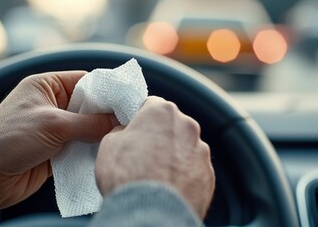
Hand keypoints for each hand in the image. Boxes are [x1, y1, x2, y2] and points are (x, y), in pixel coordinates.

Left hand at [0, 71, 117, 209]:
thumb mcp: (54, 125)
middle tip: (129, 119)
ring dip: (101, 132)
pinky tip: (106, 149)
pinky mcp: (58, 146)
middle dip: (107, 113)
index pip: (85, 81)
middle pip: (89, 104)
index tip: (128, 99)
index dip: (107, 89)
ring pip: (88, 125)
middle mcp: (53, 103)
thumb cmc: (11, 139)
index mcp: (47, 85)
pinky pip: (82, 143)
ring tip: (121, 135)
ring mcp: (56, 126)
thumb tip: (118, 121)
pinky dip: (93, 147)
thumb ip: (89, 123)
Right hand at [95, 96, 214, 218]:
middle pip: (171, 126)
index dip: (141, 118)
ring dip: (173, 156)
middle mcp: (187, 126)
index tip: (135, 131)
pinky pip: (193, 169)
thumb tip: (126, 133)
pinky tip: (169, 187)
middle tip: (143, 155)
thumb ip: (121, 131)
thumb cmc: (128, 176)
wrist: (152, 213)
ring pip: (184, 147)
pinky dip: (183, 175)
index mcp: (163, 112)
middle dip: (159, 136)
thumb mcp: (109, 145)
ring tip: (156, 175)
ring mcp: (201, 151)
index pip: (151, 105)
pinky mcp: (208, 174)